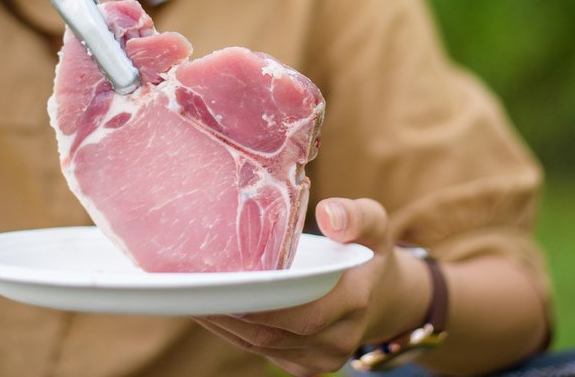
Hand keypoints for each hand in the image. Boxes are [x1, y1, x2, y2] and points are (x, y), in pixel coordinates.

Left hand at [194, 198, 430, 376]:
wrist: (384, 295)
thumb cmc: (369, 251)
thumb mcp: (374, 224)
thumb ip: (356, 215)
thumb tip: (327, 213)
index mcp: (355, 302)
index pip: (300, 314)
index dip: (257, 306)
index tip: (220, 285)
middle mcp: (338, 339)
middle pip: (270, 333)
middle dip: (227, 314)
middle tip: (190, 287)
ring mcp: (321, 359)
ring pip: (260, 346)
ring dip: (223, 325)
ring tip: (190, 295)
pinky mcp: (305, 367)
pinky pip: (262, 352)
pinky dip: (233, 332)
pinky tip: (209, 309)